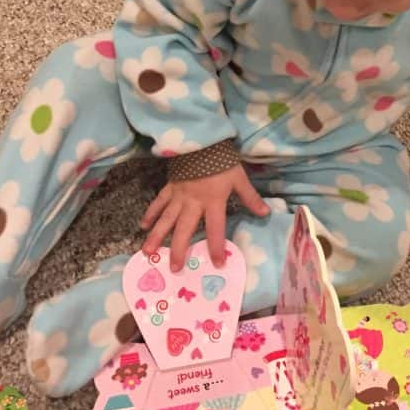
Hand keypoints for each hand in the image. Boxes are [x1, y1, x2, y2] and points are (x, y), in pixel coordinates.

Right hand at [141, 165, 269, 270]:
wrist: (202, 141)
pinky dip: (151, 213)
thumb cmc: (222, 161)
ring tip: (148, 252)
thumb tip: (265, 213)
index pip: (215, 229)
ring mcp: (178, 196)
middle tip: (174, 268)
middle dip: (179, 249)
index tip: (217, 264)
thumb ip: (250, 197)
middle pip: (184, 229)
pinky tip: (143, 225)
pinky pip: (158, 202)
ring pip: (166, 219)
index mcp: (212, 202)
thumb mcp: (239, 178)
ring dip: (157, 236)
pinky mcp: (170, 187)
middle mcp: (192, 203)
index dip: (216, 246)